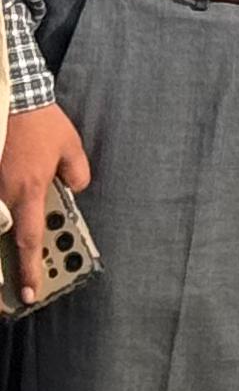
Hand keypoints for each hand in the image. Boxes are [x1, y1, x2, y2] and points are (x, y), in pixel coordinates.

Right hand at [2, 101, 89, 306]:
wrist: (9, 97)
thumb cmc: (39, 122)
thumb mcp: (70, 146)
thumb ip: (78, 173)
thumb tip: (74, 191)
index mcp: (28, 191)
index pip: (29, 240)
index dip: (29, 269)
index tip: (29, 293)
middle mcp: (2, 196)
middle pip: (1, 241)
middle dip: (6, 269)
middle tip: (12, 293)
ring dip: (1, 250)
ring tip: (7, 274)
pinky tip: (5, 233)